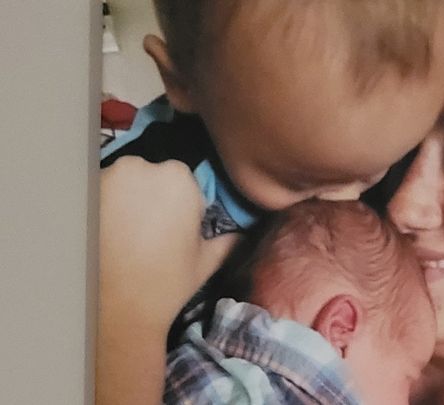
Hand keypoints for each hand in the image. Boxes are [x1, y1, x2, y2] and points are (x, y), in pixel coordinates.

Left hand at [97, 156, 205, 403]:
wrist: (117, 308)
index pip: (182, 179)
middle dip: (151, 197)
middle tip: (150, 231)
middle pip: (149, 176)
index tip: (175, 227)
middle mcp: (141, 168)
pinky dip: (101, 209)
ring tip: (127, 236)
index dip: (181, 202)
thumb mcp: (206, 261)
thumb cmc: (168, 282)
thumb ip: (227, 241)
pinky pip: (97, 195)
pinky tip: (106, 236)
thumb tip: (242, 234)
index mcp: (179, 177)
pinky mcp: (80, 196)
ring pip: (122, 183)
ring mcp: (106, 178)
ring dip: (126, 201)